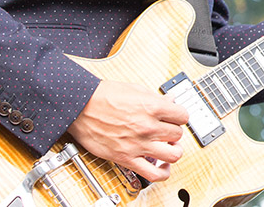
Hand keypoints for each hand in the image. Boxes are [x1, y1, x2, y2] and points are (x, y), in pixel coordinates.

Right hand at [67, 79, 188, 182]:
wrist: (80, 106)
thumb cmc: (102, 96)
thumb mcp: (134, 89)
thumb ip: (155, 98)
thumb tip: (170, 101)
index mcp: (151, 107)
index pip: (183, 116)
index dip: (179, 116)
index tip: (174, 117)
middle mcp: (148, 127)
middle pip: (178, 134)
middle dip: (174, 131)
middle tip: (168, 130)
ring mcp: (138, 144)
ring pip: (173, 154)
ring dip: (173, 151)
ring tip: (168, 147)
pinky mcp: (127, 158)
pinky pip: (153, 173)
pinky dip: (163, 172)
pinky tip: (163, 166)